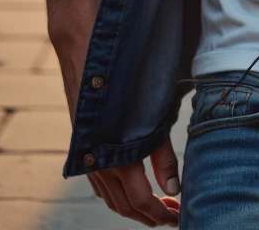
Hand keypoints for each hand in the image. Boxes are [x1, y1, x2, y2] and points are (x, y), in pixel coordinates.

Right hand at [56, 31, 180, 225]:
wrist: (84, 45)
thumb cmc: (123, 73)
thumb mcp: (150, 112)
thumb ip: (161, 153)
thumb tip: (173, 188)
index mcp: (114, 157)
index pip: (140, 201)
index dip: (159, 214)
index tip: (177, 219)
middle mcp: (96, 162)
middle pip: (122, 205)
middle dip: (147, 216)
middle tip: (170, 217)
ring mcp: (86, 154)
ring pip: (108, 196)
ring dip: (131, 206)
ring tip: (156, 205)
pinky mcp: (82, 143)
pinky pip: (98, 180)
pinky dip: (115, 191)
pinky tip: (130, 185)